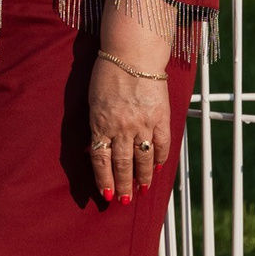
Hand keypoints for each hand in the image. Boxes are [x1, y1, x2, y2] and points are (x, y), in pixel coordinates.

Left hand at [86, 54, 172, 203]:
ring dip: (143, 178)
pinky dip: (160, 157)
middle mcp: (122, 127)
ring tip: (142, 191)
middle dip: (123, 185)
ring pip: (143, 159)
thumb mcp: (93, 101)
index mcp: (101, 123)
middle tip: (124, 201)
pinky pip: (161, 144)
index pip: (101, 159)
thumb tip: (94, 147)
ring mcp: (143, 123)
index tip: (106, 194)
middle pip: (122, 164)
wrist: (132, 54)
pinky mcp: (160, 117)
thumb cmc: (107, 73)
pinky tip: (158, 167)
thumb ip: (96, 125)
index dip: (104, 179)